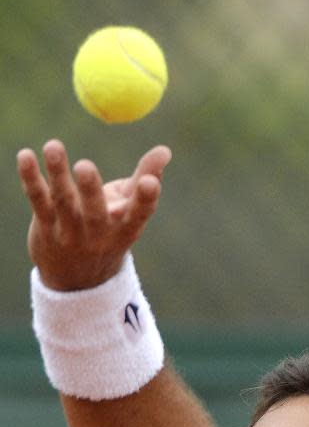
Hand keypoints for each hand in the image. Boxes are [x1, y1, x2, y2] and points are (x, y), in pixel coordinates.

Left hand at [17, 139, 171, 290]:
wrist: (77, 280)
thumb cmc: (110, 231)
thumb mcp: (129, 209)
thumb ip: (146, 177)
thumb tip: (165, 150)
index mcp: (125, 229)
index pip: (138, 215)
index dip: (146, 200)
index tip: (151, 182)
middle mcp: (98, 233)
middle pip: (95, 213)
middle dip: (91, 189)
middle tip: (85, 165)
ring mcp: (70, 233)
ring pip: (64, 202)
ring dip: (58, 174)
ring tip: (53, 146)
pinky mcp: (46, 228)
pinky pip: (38, 201)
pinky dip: (31, 178)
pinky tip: (26, 156)